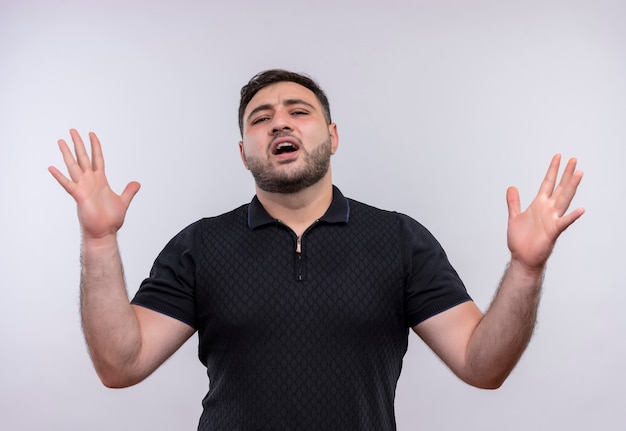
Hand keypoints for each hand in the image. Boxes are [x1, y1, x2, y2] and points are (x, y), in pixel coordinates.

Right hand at [48, 129, 140, 239]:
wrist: (104, 232)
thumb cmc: (110, 219)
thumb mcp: (124, 201)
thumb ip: (129, 191)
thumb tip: (137, 183)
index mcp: (100, 180)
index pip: (97, 158)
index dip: (95, 146)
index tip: (92, 134)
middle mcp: (90, 181)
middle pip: (83, 158)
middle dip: (78, 144)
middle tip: (72, 130)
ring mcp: (83, 187)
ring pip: (74, 167)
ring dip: (67, 154)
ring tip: (61, 141)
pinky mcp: (79, 196)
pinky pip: (68, 184)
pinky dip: (60, 176)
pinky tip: (51, 167)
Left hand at [506, 154, 583, 271]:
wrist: (522, 258)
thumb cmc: (521, 240)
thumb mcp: (514, 216)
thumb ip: (514, 202)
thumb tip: (511, 187)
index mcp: (539, 204)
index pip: (548, 183)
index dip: (552, 170)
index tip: (558, 157)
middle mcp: (548, 209)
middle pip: (559, 188)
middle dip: (566, 174)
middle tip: (574, 160)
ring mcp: (552, 219)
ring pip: (564, 200)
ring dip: (571, 188)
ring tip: (579, 174)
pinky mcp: (553, 231)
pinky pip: (564, 222)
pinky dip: (572, 217)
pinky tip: (581, 210)